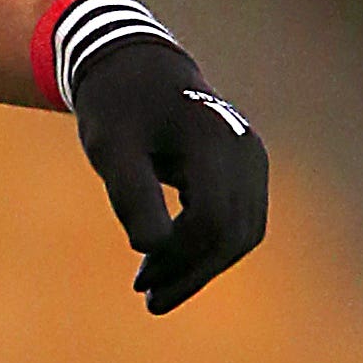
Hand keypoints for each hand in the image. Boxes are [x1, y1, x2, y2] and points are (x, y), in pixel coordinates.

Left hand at [72, 41, 268, 313]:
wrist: (132, 64)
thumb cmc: (116, 104)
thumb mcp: (110, 146)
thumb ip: (130, 193)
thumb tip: (150, 249)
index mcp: (215, 141)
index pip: (211, 219)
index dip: (181, 259)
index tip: (142, 280)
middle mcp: (246, 151)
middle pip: (234, 233)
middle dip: (193, 272)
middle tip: (149, 299)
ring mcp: (252, 159)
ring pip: (242, 232)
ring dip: (204, 265)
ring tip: (157, 288)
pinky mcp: (246, 169)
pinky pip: (238, 220)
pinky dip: (210, 247)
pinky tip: (172, 262)